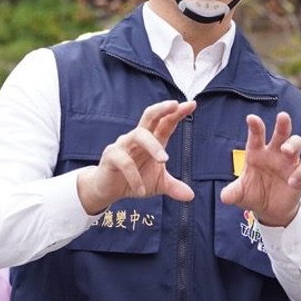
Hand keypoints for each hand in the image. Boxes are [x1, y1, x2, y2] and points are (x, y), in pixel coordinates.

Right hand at [76, 99, 196, 214]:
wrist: (109, 190)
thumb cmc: (135, 181)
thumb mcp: (157, 184)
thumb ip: (174, 187)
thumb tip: (191, 196)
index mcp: (152, 140)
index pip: (165, 122)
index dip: (177, 113)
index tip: (192, 104)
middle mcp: (138, 138)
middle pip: (149, 116)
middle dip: (162, 109)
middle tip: (175, 105)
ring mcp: (123, 145)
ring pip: (138, 136)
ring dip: (153, 146)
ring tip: (164, 160)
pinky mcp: (111, 156)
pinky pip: (125, 162)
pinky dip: (135, 177)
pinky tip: (141, 190)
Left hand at [219, 112, 300, 227]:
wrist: (269, 210)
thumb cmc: (253, 194)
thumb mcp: (240, 195)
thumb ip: (232, 193)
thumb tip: (224, 197)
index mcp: (257, 153)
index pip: (256, 135)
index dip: (255, 126)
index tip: (251, 118)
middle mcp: (274, 153)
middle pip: (281, 133)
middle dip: (282, 124)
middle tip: (282, 117)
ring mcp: (288, 162)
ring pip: (296, 144)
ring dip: (293, 144)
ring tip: (286, 150)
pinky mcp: (300, 173)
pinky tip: (292, 181)